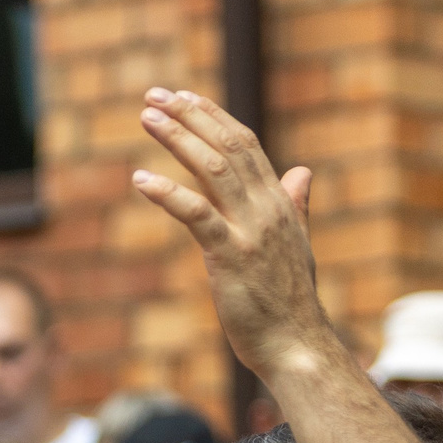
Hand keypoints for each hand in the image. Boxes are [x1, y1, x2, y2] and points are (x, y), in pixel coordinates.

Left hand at [129, 89, 326, 380]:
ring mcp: (251, 231)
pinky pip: (197, 214)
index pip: (245, 145)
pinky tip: (140, 180)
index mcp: (280, 204)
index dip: (213, 117)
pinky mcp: (231, 256)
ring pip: (212, 169)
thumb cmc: (290, 303)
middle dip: (189, 115)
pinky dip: (167, 193)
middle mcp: (268, 209)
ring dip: (177, 138)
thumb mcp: (296, 245)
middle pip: (226, 146)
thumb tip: (302, 172)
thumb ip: (295, 205)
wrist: (297, 347)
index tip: (184, 96)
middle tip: (154, 95)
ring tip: (147, 117)